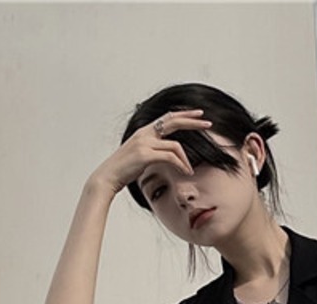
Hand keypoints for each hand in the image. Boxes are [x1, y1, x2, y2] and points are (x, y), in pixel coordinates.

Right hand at [88, 110, 211, 194]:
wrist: (108, 177)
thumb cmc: (124, 170)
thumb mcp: (141, 157)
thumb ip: (153, 151)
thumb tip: (167, 155)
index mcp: (144, 132)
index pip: (168, 118)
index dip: (184, 114)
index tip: (198, 114)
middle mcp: (145, 133)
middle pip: (173, 121)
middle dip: (193, 121)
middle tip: (208, 123)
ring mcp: (144, 142)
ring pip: (175, 146)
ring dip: (185, 160)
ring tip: (189, 171)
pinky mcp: (145, 154)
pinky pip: (170, 157)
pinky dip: (180, 165)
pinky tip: (184, 172)